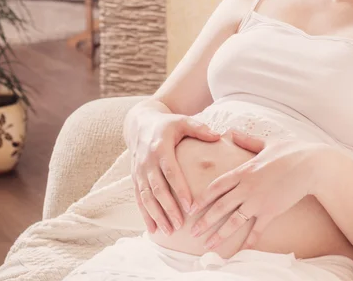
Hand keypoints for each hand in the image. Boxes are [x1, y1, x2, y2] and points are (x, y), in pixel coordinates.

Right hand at [128, 110, 220, 235]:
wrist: (140, 123)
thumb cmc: (167, 124)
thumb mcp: (182, 121)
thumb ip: (199, 129)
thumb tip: (217, 136)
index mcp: (160, 148)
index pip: (171, 172)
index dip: (179, 190)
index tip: (190, 206)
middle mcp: (147, 162)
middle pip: (157, 189)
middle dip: (168, 209)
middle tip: (180, 225)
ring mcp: (139, 171)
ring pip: (146, 197)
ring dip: (156, 215)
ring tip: (168, 231)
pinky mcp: (135, 178)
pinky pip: (139, 199)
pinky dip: (145, 215)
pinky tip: (152, 229)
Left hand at [188, 129, 322, 250]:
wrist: (312, 165)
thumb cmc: (291, 151)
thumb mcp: (267, 142)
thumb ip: (248, 140)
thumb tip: (232, 132)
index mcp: (244, 170)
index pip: (217, 186)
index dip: (203, 198)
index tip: (192, 208)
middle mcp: (247, 188)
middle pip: (220, 206)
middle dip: (205, 221)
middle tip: (192, 233)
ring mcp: (259, 201)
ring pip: (234, 221)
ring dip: (220, 235)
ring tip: (208, 246)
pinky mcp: (271, 211)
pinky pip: (257, 229)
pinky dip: (249, 241)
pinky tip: (240, 250)